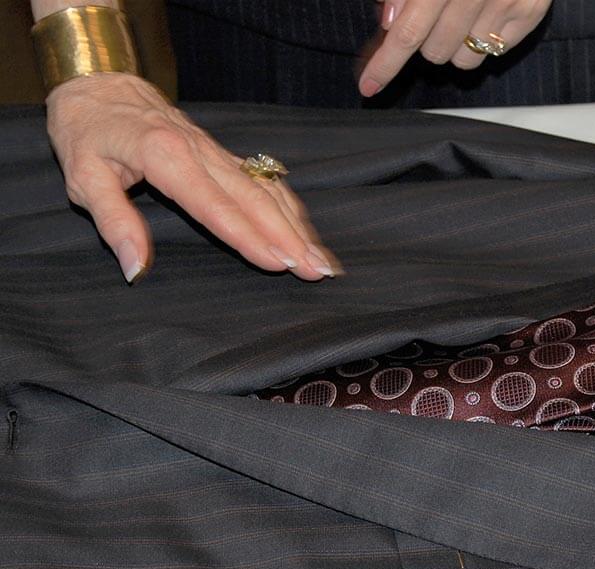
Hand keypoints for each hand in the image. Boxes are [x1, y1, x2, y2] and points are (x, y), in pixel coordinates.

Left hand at [46, 73, 339, 282]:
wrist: (100, 84)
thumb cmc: (88, 133)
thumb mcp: (84, 177)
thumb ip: (114, 222)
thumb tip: (135, 268)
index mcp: (166, 158)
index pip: (215, 207)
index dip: (248, 237)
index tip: (277, 262)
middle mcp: (201, 153)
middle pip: (255, 200)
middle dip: (291, 237)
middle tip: (318, 270)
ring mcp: (218, 153)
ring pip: (267, 190)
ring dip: (298, 226)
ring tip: (323, 259)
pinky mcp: (225, 155)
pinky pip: (265, 182)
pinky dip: (290, 208)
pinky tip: (306, 231)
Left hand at [359, 0, 552, 96]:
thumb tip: (390, 20)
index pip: (407, 33)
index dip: (386, 63)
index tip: (369, 85)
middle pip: (434, 52)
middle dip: (426, 40)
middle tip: (434, 14)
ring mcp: (505, 4)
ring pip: (464, 59)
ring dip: (455, 44)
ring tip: (462, 13)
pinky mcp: (530, 12)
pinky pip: (495, 52)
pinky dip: (484, 38)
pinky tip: (486, 12)